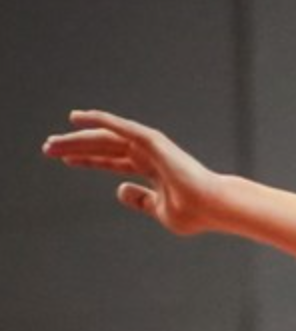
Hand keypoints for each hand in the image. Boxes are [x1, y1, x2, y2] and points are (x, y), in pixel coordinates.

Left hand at [43, 110, 224, 235]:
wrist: (212, 207)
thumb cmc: (193, 213)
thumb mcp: (159, 211)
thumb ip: (140, 200)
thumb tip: (119, 189)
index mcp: (152, 170)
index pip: (113, 160)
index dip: (89, 160)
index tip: (65, 161)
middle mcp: (149, 154)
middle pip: (104, 146)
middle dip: (75, 147)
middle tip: (48, 148)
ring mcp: (151, 146)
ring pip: (106, 137)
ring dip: (77, 138)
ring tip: (52, 141)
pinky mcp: (152, 141)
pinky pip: (120, 127)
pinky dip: (99, 119)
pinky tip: (78, 118)